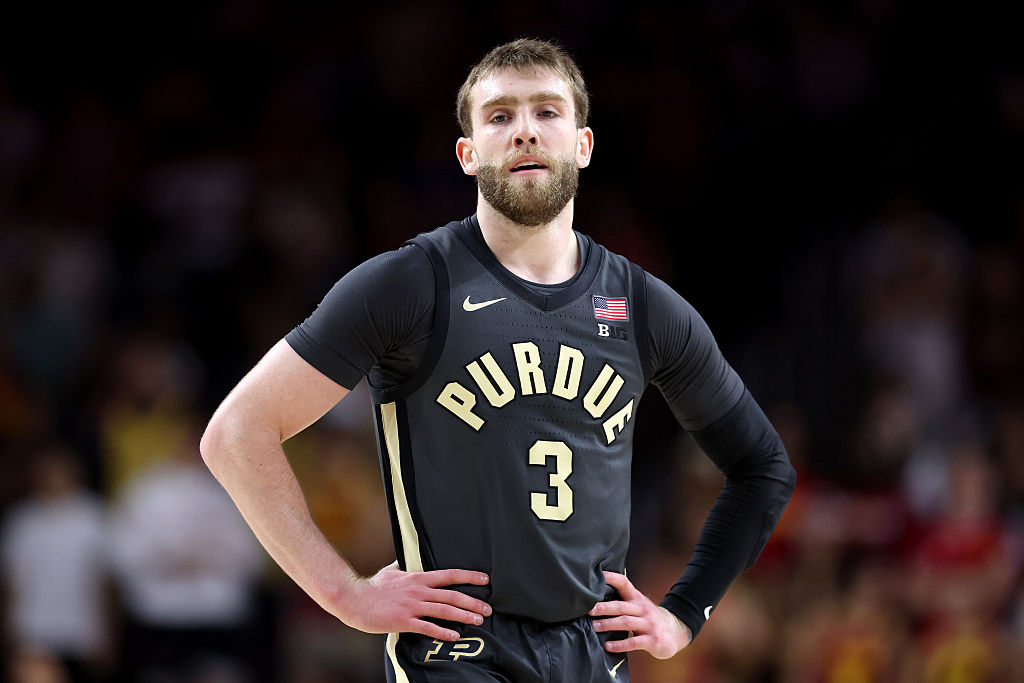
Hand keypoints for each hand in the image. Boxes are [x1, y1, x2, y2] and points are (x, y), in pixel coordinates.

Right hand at [338, 561, 491, 640]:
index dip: (469, 577)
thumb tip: (407, 559)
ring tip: (478, 621)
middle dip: (473, 602)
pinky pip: (428, 627)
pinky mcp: (404, 621)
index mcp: (417, 578)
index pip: (449, 575)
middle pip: (452, 595)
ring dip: (464, 616)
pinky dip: (443, 632)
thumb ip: (404, 567)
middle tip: (488, 609)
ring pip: (444, 610)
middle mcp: (418, 590)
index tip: (485, 580)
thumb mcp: (391, 571)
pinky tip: (454, 635)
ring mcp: (412, 606)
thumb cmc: (372, 586)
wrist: (354, 599)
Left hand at [589, 571, 691, 658]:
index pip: (624, 583)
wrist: (675, 633)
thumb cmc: (649, 619)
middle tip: (589, 609)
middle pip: (621, 606)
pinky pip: (634, 642)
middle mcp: (642, 609)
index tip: (598, 575)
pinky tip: (608, 646)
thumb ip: (622, 602)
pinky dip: (620, 644)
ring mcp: (649, 624)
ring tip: (595, 626)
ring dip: (609, 624)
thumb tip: (594, 600)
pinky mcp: (652, 640)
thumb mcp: (639, 606)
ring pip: (626, 622)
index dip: (611, 578)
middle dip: (604, 607)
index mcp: (637, 598)